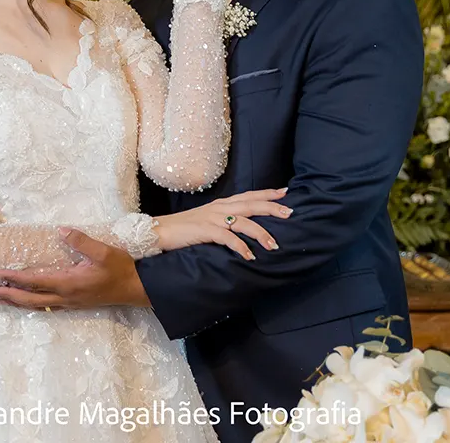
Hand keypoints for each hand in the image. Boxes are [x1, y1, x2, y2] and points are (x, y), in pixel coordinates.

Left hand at [0, 229, 148, 309]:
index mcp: (69, 283)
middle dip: (8, 295)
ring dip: (18, 302)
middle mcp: (65, 297)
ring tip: (2, 297)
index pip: (35, 282)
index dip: (15, 278)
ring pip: (37, 306)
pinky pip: (47, 307)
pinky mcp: (74, 304)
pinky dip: (32, 303)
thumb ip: (81, 242)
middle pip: (30, 300)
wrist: (135, 289)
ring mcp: (70, 303)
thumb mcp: (103, 252)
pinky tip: (28, 300)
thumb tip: (61, 231)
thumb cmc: (120, 269)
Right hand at [154, 187, 290, 260]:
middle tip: (290, 213)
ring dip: (260, 233)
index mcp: (221, 204)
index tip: (285, 193)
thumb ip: (224, 223)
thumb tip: (242, 231)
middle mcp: (219, 208)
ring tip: (274, 245)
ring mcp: (212, 218)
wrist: (159, 232)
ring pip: (243, 222)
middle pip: (251, 205)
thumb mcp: (207, 222)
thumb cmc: (183, 230)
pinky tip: (249, 256)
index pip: (249, 195)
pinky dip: (240, 247)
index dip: (267, 194)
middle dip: (272, 208)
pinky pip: (227, 238)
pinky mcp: (204, 230)